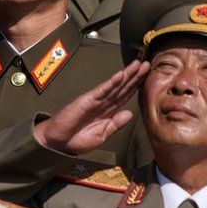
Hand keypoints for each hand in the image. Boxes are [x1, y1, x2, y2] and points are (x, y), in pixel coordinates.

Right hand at [33, 61, 149, 155]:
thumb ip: (115, 124)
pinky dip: (111, 83)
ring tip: (137, 65)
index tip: (147, 76)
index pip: (125, 96)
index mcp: (108, 111)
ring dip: (126, 75)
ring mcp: (95, 100)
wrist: (59, 143)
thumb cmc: (77, 139)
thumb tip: (130, 114)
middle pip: (122, 87)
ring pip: (114, 85)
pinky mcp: (86, 100)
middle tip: (146, 64)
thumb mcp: (102, 135)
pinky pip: (101, 91)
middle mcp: (103, 103)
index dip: (136, 86)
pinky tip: (120, 75)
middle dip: (135, 76)